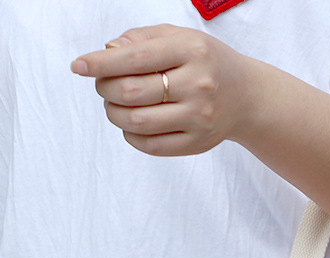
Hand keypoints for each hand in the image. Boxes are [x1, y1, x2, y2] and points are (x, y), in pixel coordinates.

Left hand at [71, 25, 256, 155]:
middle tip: (103, 86)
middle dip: (105, 88)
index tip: (79, 66)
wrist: (247, 97)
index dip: (100, 63)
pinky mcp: (198, 143)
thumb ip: (142, 39)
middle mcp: (198, 85)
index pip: (134, 58)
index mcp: (191, 51)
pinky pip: (151, 146)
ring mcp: (199, 118)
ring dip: (115, 113)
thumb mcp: (180, 37)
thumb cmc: (208, 63)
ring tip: (116, 105)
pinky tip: (132, 125)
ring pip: (138, 122)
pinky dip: (131, 135)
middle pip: (131, 92)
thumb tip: (107, 53)